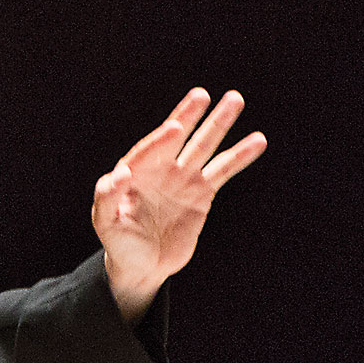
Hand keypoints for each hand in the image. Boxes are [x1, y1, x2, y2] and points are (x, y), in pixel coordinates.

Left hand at [93, 88, 266, 321]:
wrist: (142, 267)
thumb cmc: (119, 244)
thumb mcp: (106, 224)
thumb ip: (107, 199)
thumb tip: (119, 174)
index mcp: (134, 172)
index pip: (149, 150)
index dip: (161, 139)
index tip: (176, 127)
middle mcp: (160, 169)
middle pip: (177, 137)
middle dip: (189, 115)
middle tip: (202, 95)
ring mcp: (182, 179)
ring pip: (204, 146)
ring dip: (218, 124)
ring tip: (234, 99)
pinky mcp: (202, 194)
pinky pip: (223, 170)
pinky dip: (240, 156)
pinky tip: (257, 141)